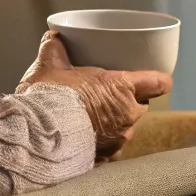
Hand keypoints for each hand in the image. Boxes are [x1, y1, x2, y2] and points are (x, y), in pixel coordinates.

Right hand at [18, 32, 172, 159]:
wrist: (36, 135)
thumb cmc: (49, 97)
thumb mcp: (49, 65)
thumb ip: (56, 49)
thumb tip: (54, 37)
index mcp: (121, 89)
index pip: (159, 83)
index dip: (157, 80)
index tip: (151, 78)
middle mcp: (127, 116)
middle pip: (142, 106)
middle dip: (130, 101)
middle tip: (110, 95)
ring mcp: (117, 140)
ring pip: (126, 129)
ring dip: (115, 123)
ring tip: (93, 118)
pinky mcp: (104, 158)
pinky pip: (111, 150)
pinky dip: (102, 144)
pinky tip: (86, 138)